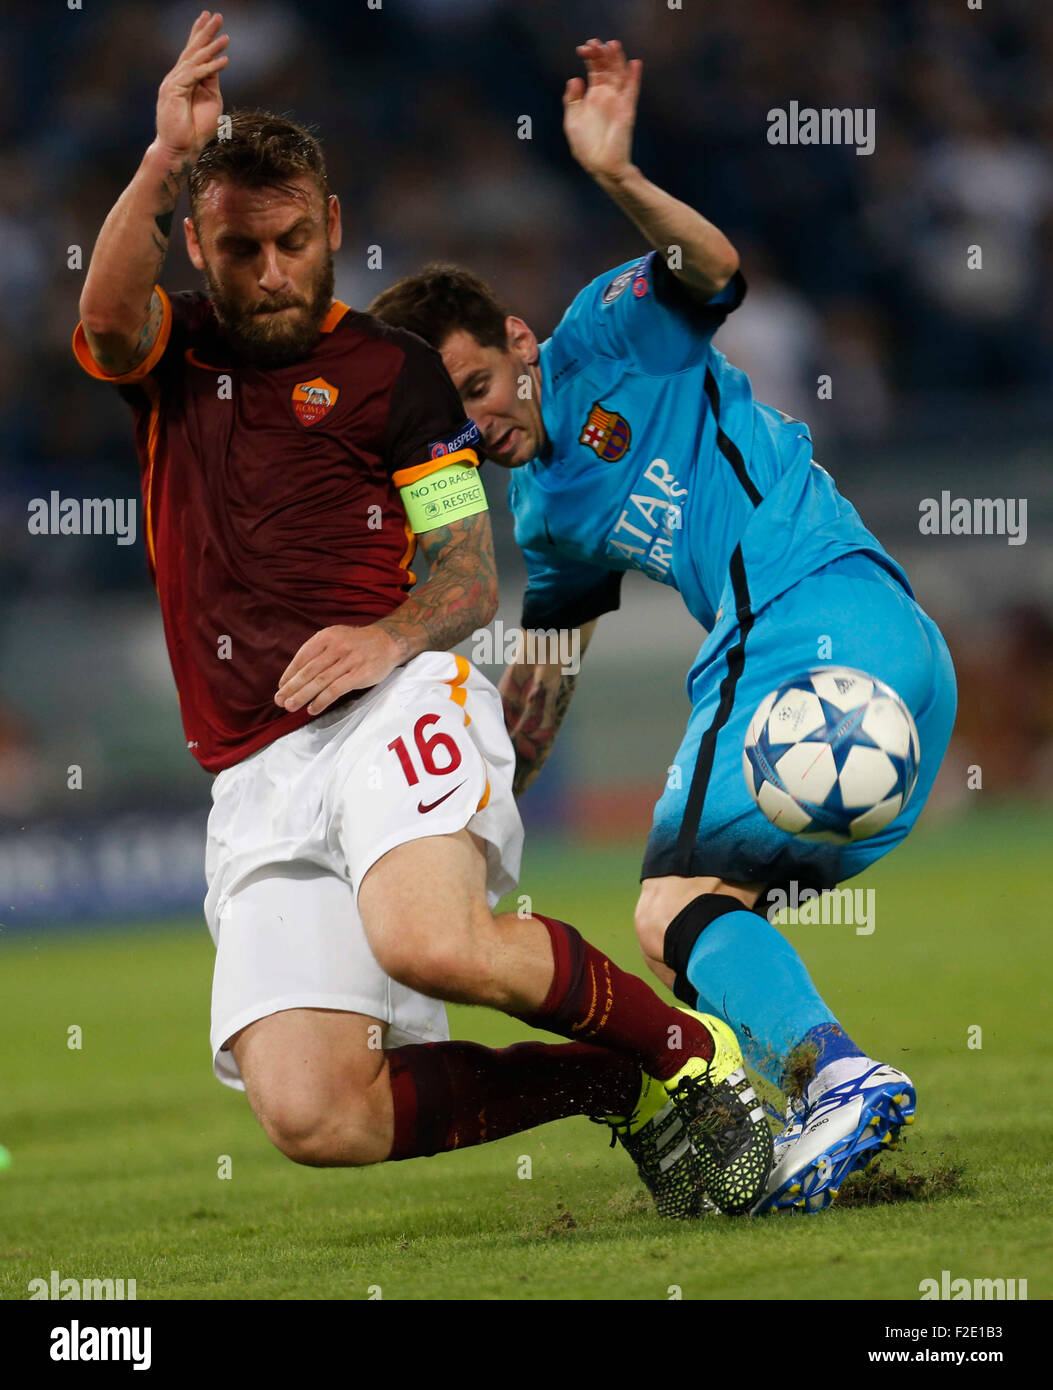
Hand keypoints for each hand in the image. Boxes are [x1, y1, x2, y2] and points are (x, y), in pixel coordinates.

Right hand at [155, 10, 228, 161]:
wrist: (181, 149)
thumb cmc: (196, 129)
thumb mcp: (210, 100)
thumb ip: (211, 81)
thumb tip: (217, 62)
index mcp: (184, 78)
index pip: (192, 51)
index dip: (200, 33)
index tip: (209, 18)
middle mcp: (176, 77)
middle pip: (192, 49)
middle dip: (204, 31)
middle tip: (215, 14)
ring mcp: (173, 83)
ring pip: (194, 60)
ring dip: (211, 47)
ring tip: (226, 36)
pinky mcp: (175, 91)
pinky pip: (196, 75)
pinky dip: (211, 67)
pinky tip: (225, 60)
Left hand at [275, 624, 400, 715]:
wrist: (389, 641)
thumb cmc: (358, 643)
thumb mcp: (336, 637)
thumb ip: (318, 652)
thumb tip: (295, 675)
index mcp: (327, 637)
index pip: (303, 657)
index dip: (290, 673)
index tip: (281, 687)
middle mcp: (336, 647)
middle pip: (309, 671)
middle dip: (292, 687)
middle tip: (279, 700)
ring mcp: (349, 661)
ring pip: (320, 681)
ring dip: (302, 696)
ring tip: (290, 706)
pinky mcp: (360, 674)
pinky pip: (336, 690)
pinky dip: (322, 701)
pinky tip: (312, 709)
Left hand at [563, 38, 641, 182]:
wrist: (601, 166)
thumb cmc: (586, 148)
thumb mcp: (572, 122)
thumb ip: (571, 101)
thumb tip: (575, 79)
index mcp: (593, 97)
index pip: (594, 70)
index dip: (590, 57)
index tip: (583, 48)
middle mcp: (607, 96)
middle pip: (608, 68)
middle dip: (602, 54)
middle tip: (595, 43)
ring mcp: (617, 102)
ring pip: (620, 75)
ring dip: (618, 59)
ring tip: (614, 44)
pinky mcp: (626, 111)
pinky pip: (632, 91)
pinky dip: (634, 77)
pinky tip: (634, 64)